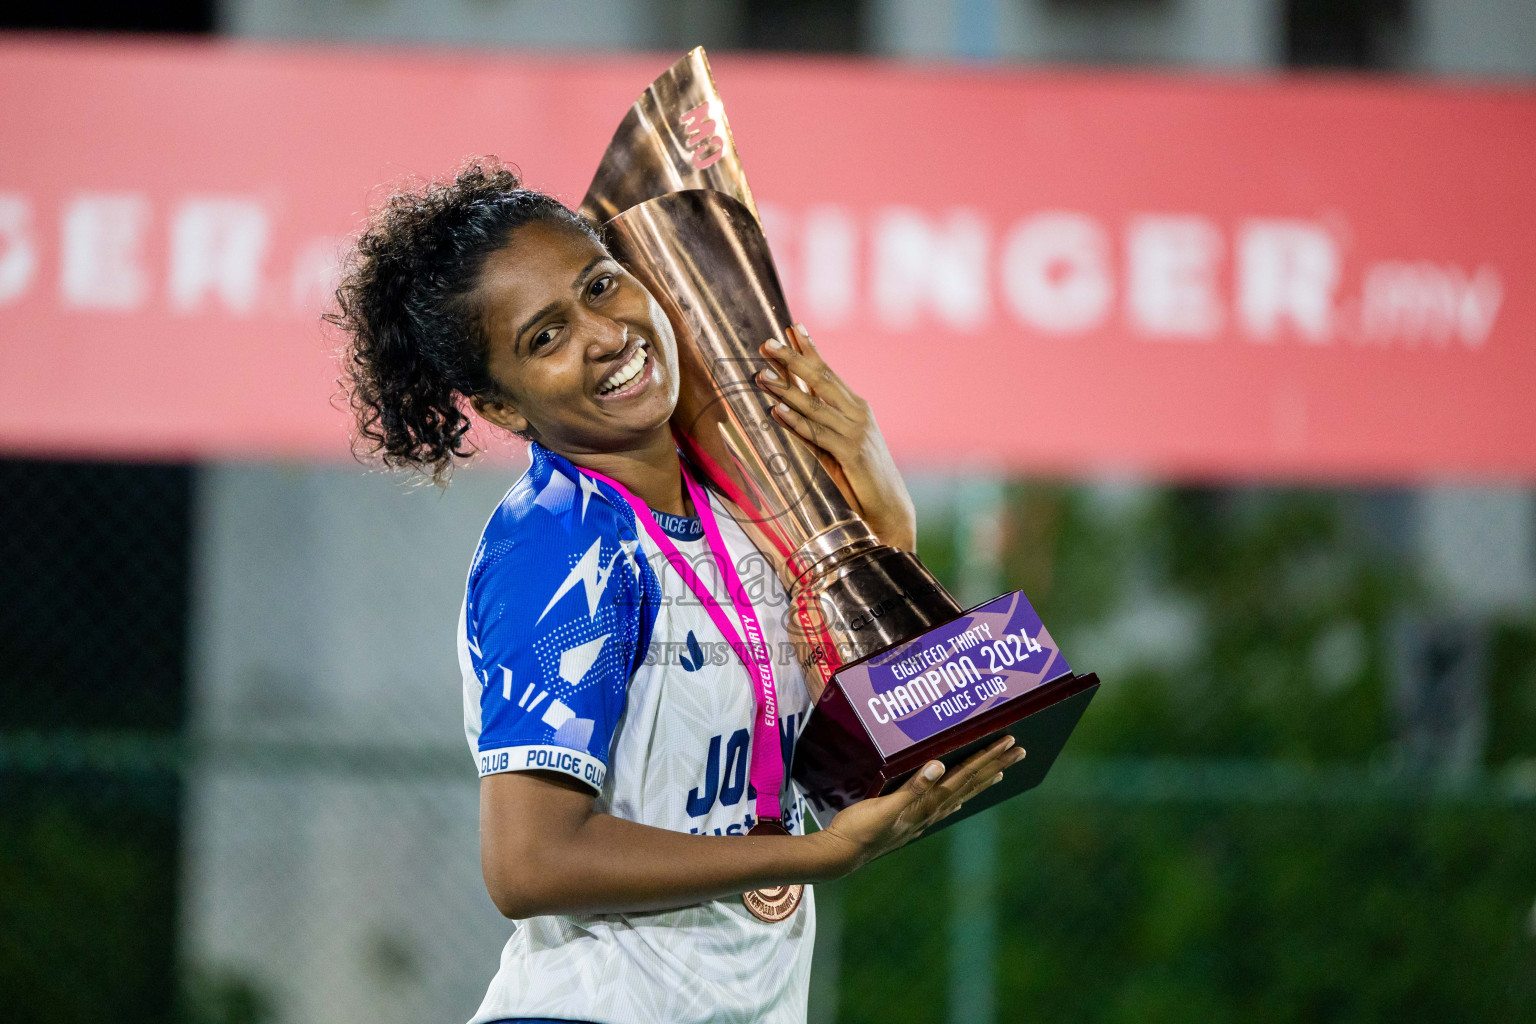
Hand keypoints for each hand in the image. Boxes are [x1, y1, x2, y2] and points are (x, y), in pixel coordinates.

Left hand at [756, 324, 917, 551]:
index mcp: (856, 406)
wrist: (889, 506)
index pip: (828, 371)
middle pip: (820, 380)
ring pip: (814, 405)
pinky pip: (818, 434)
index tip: (792, 327)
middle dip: (792, 359)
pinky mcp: (852, 453)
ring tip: (761, 376)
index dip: (810, 349)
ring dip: (785, 389)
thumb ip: (818, 423)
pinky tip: (777, 411)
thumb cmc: (861, 476)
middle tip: (767, 343)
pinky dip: (796, 422)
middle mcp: (857, 413)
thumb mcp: (837, 444)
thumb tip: (789, 404)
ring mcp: (856, 432)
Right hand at [807, 736, 1026, 877]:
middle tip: (1019, 751)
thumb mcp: (885, 806)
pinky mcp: (910, 822)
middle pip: (970, 784)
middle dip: (995, 765)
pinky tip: (959, 800)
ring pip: (960, 794)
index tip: (1009, 743)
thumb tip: (940, 766)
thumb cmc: (861, 829)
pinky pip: (943, 805)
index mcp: (928, 804)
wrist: (842, 855)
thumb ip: (913, 787)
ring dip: (982, 780)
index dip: (988, 758)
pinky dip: (958, 798)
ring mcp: (922, 818)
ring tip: (1001, 771)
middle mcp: (931, 811)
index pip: (965, 776)